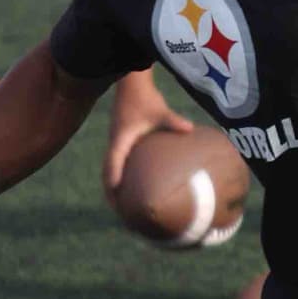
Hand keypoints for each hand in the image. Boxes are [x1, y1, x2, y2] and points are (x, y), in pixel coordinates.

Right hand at [103, 71, 192, 202]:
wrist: (132, 85)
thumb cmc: (145, 98)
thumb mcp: (160, 110)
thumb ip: (173, 121)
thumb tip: (190, 129)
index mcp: (121, 139)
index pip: (113, 162)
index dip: (113, 179)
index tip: (116, 195)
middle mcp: (115, 144)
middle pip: (107, 174)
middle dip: (111, 194)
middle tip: (120, 213)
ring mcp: (117, 145)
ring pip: (111, 172)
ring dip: (114, 189)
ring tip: (124, 208)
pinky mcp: (121, 144)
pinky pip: (118, 166)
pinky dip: (122, 179)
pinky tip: (135, 189)